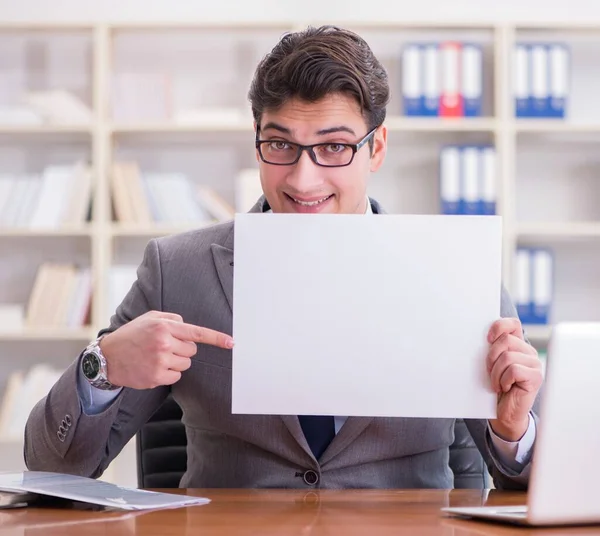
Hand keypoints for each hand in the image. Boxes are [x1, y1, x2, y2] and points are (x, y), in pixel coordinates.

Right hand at [98, 311, 233, 389]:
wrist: (108, 357)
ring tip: (157, 357)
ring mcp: (160, 362)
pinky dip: (169, 373)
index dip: (216, 338)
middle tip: (164, 347)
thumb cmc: (132, 335)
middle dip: (183, 349)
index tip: (231, 343)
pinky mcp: (156, 377)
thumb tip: (188, 326)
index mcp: (164, 327)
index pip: (196, 333)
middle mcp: (163, 343)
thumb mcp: (150, 318)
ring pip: (185, 364)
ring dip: (176, 362)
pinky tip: (154, 367)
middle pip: (192, 351)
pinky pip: (176, 376)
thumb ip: (172, 319)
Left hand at [486, 318, 542, 441]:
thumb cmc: (495, 387)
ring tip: (497, 383)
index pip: (512, 324)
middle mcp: (529, 352)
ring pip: (508, 356)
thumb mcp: (491, 364)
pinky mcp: (536, 377)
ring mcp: (535, 364)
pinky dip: (503, 380)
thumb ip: (492, 348)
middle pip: (506, 340)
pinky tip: (505, 387)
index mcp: (518, 345)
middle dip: (491, 357)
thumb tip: (483, 336)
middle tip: (490, 371)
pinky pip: (514, 370)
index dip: (498, 327)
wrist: (504, 413)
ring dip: (496, 372)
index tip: (487, 340)